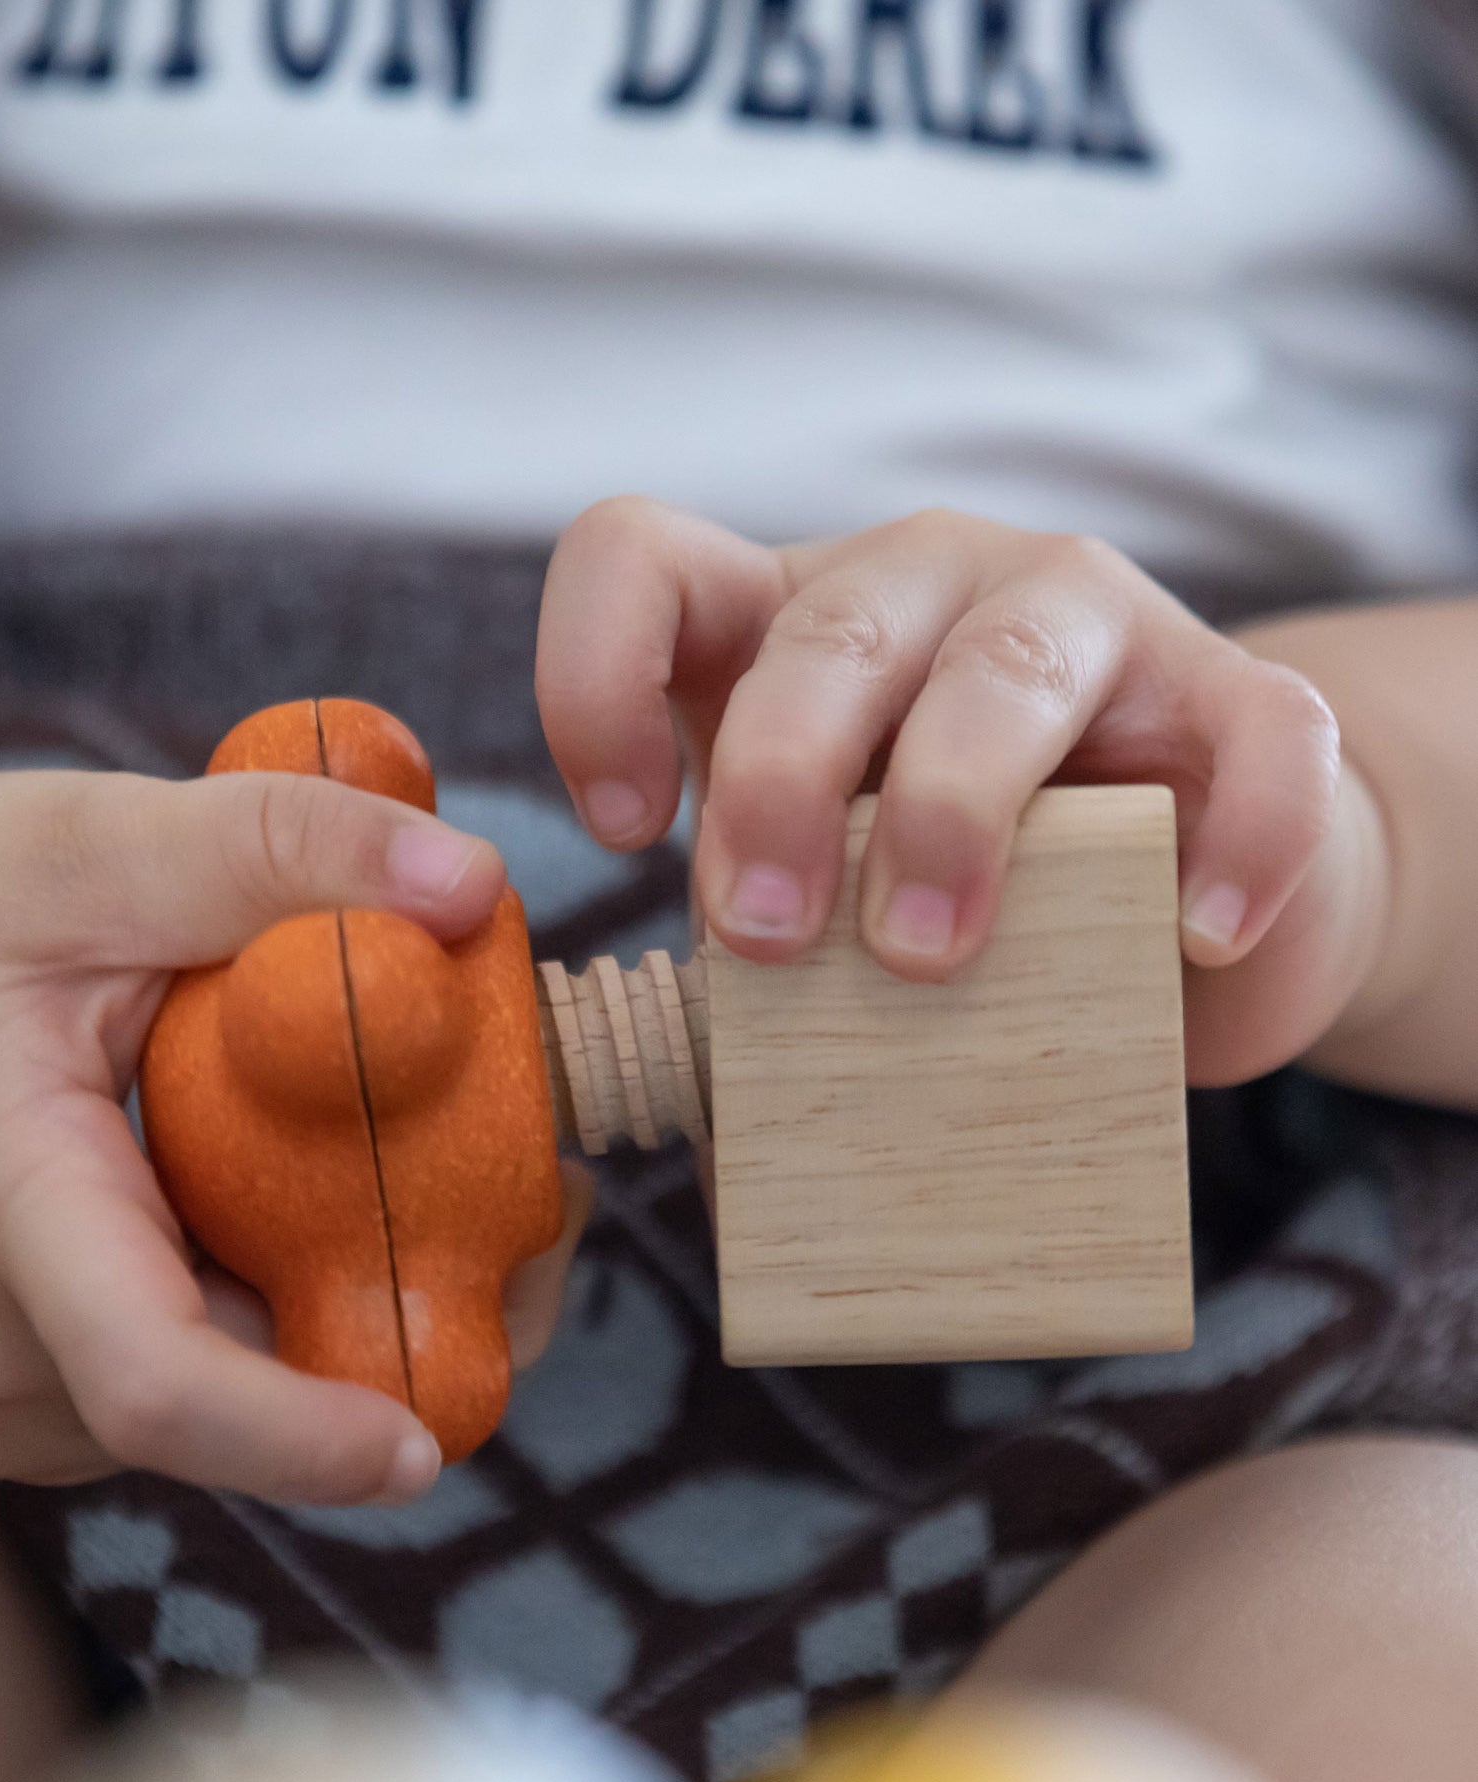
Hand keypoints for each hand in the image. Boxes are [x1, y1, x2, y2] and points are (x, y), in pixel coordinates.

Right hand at [0, 739, 585, 1502]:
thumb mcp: (93, 843)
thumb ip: (277, 848)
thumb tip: (472, 886)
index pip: (154, 1379)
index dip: (305, 1432)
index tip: (430, 1438)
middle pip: (241, 1397)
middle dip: (404, 1317)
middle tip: (535, 1192)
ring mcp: (4, 1387)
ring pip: (237, 1389)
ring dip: (353, 1300)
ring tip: (437, 1159)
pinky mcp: (34, 1385)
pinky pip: (201, 1366)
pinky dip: (286, 1293)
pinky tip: (324, 1185)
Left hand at [536, 500, 1382, 1086]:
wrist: (1181, 898)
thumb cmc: (966, 905)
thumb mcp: (829, 907)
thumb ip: (762, 970)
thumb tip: (704, 1144)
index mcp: (787, 625)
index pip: (642, 560)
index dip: (595, 676)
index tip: (624, 829)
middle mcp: (927, 587)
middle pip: (826, 633)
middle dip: (774, 787)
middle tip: (766, 943)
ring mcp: (1090, 619)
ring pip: (1008, 665)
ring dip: (948, 810)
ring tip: (929, 957)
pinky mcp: (1241, 694)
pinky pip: (1264, 737)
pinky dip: (1233, 840)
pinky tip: (1191, 939)